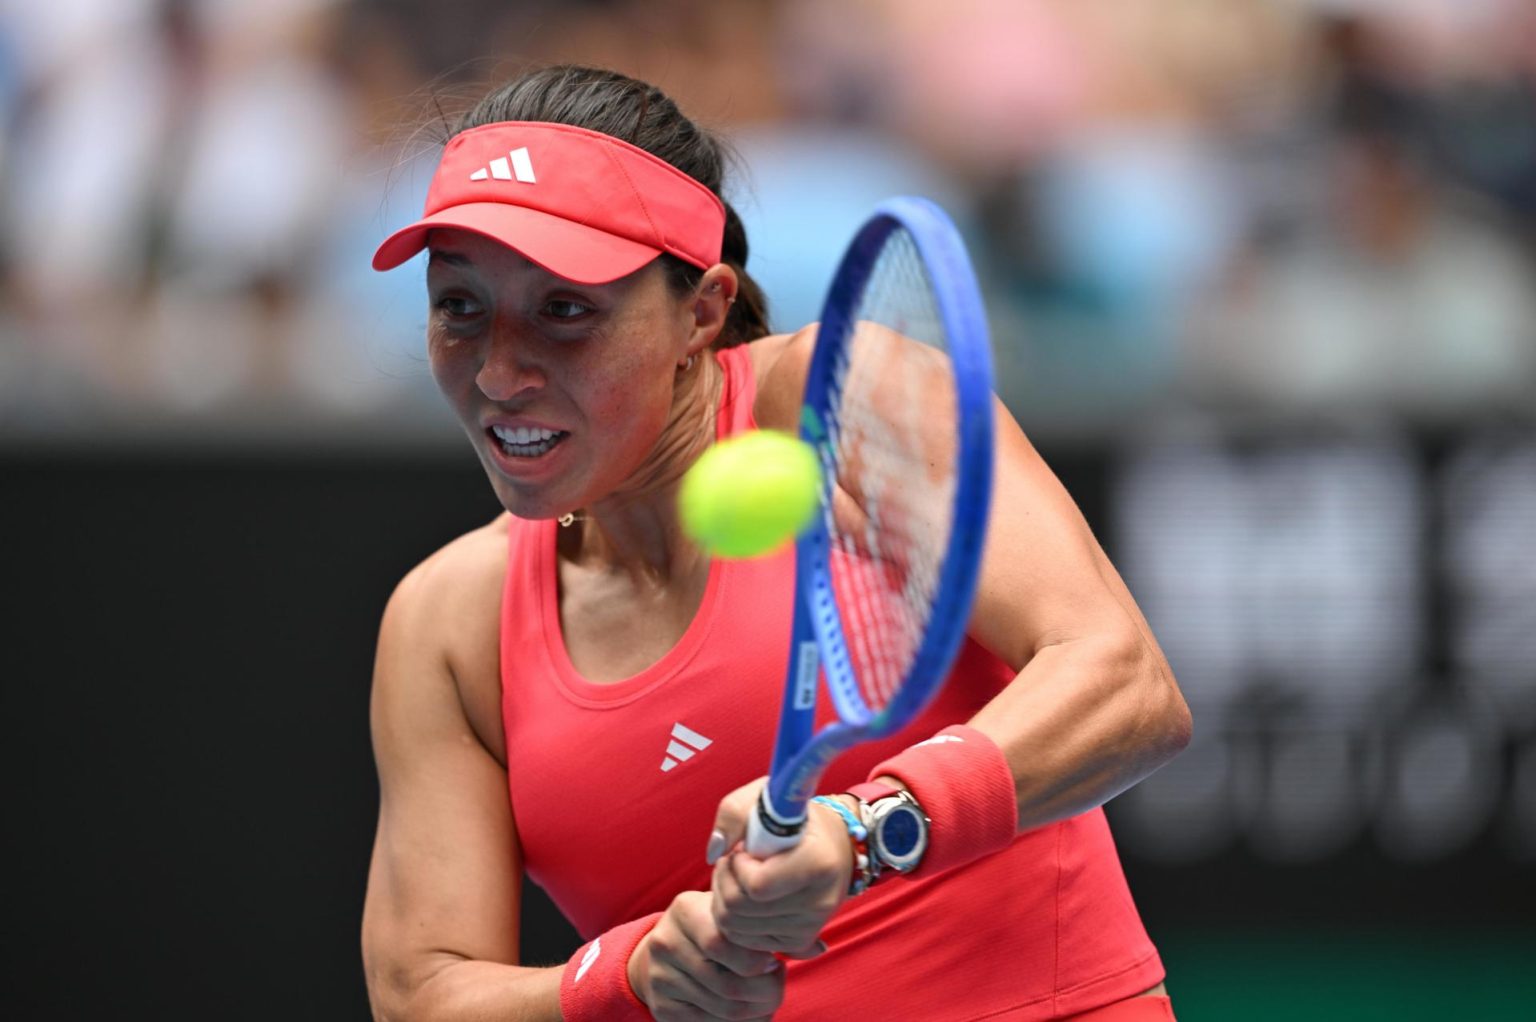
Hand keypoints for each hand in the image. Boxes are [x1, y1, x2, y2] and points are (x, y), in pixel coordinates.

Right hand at [628, 890, 785, 1020]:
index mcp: (685, 910)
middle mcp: (666, 943)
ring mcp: (661, 978)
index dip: (758, 961)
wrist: (670, 946)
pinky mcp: (663, 1008)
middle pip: (729, 984)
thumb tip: (818, 949)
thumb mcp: (735, 916)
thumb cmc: (717, 925)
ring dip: (758, 1010)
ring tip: (766, 995)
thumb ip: (772, 928)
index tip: (773, 962)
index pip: (723, 944)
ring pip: (725, 1010)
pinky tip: (749, 1009)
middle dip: (766, 992)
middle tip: (777, 982)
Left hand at [707, 778, 852, 957]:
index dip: (737, 867)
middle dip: (724, 881)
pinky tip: (748, 897)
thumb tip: (713, 851)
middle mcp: (819, 901)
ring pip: (735, 928)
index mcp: (818, 862)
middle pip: (738, 909)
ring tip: (740, 877)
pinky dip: (735, 919)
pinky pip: (745, 941)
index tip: (744, 850)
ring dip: (725, 899)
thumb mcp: (766, 796)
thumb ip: (733, 812)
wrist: (835, 845)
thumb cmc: (795, 818)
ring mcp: (810, 926)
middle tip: (734, 862)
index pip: (756, 886)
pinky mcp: (799, 942)